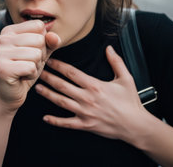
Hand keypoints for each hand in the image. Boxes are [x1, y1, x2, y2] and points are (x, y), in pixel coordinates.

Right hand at [0, 20, 60, 112]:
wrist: (11, 93)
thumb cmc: (25, 69)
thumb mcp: (41, 52)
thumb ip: (50, 42)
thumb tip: (54, 36)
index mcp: (9, 30)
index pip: (38, 26)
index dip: (42, 41)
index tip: (31, 51)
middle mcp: (2, 39)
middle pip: (39, 39)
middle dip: (40, 55)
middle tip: (28, 63)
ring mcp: (0, 53)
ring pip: (36, 54)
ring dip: (36, 66)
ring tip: (24, 69)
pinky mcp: (3, 68)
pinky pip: (31, 67)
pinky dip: (31, 74)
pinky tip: (22, 76)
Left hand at [35, 45, 149, 141]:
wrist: (135, 125)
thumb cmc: (130, 102)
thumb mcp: (126, 78)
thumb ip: (116, 62)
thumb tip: (109, 48)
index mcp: (95, 85)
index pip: (72, 72)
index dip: (59, 65)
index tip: (50, 60)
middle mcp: (87, 98)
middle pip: (62, 85)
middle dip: (48, 77)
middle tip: (37, 71)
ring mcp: (85, 112)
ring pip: (61, 102)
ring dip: (48, 94)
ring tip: (37, 88)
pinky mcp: (85, 125)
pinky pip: (67, 123)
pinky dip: (55, 121)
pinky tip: (45, 118)